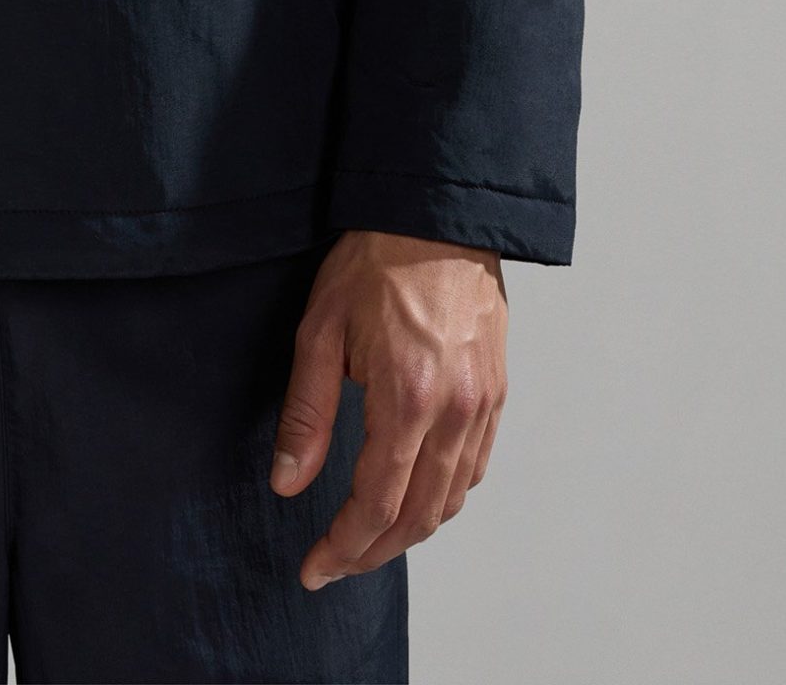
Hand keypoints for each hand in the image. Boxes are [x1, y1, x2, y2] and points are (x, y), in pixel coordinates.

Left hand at [269, 230, 506, 587]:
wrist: (436, 216)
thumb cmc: (375, 261)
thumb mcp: (321, 329)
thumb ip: (307, 413)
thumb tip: (288, 482)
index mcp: (409, 398)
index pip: (377, 504)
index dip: (343, 547)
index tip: (314, 568)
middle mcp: (456, 411)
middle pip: (418, 517)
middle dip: (373, 552)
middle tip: (335, 564)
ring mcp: (484, 404)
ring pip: (452, 500)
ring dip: (410, 532)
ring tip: (369, 540)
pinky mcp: (497, 392)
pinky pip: (476, 468)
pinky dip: (445, 497)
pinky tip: (416, 497)